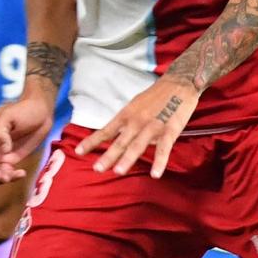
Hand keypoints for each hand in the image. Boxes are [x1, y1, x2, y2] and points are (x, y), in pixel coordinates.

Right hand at [0, 93, 54, 183]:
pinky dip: (12, 176)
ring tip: (11, 177)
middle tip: (3, 177)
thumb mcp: (10, 116)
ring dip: (0, 178)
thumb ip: (0, 131)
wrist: (42, 113)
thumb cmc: (25, 110)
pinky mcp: (10, 159)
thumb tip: (3, 150)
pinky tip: (21, 173)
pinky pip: (7, 172)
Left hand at [76, 76, 198, 178]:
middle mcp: (136, 121)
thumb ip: (126, 122)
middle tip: (97, 168)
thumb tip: (116, 136)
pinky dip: (159, 162)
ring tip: (118, 171)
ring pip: (138, 145)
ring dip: (128, 159)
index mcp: (126, 115)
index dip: (92, 141)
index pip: (106, 131)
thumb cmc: (155, 96)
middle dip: (108, 155)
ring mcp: (153, 126)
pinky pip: (163, 149)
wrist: (179, 84)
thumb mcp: (135, 106)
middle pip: (120, 141)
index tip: (78, 151)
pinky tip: (155, 174)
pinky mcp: (170, 130)